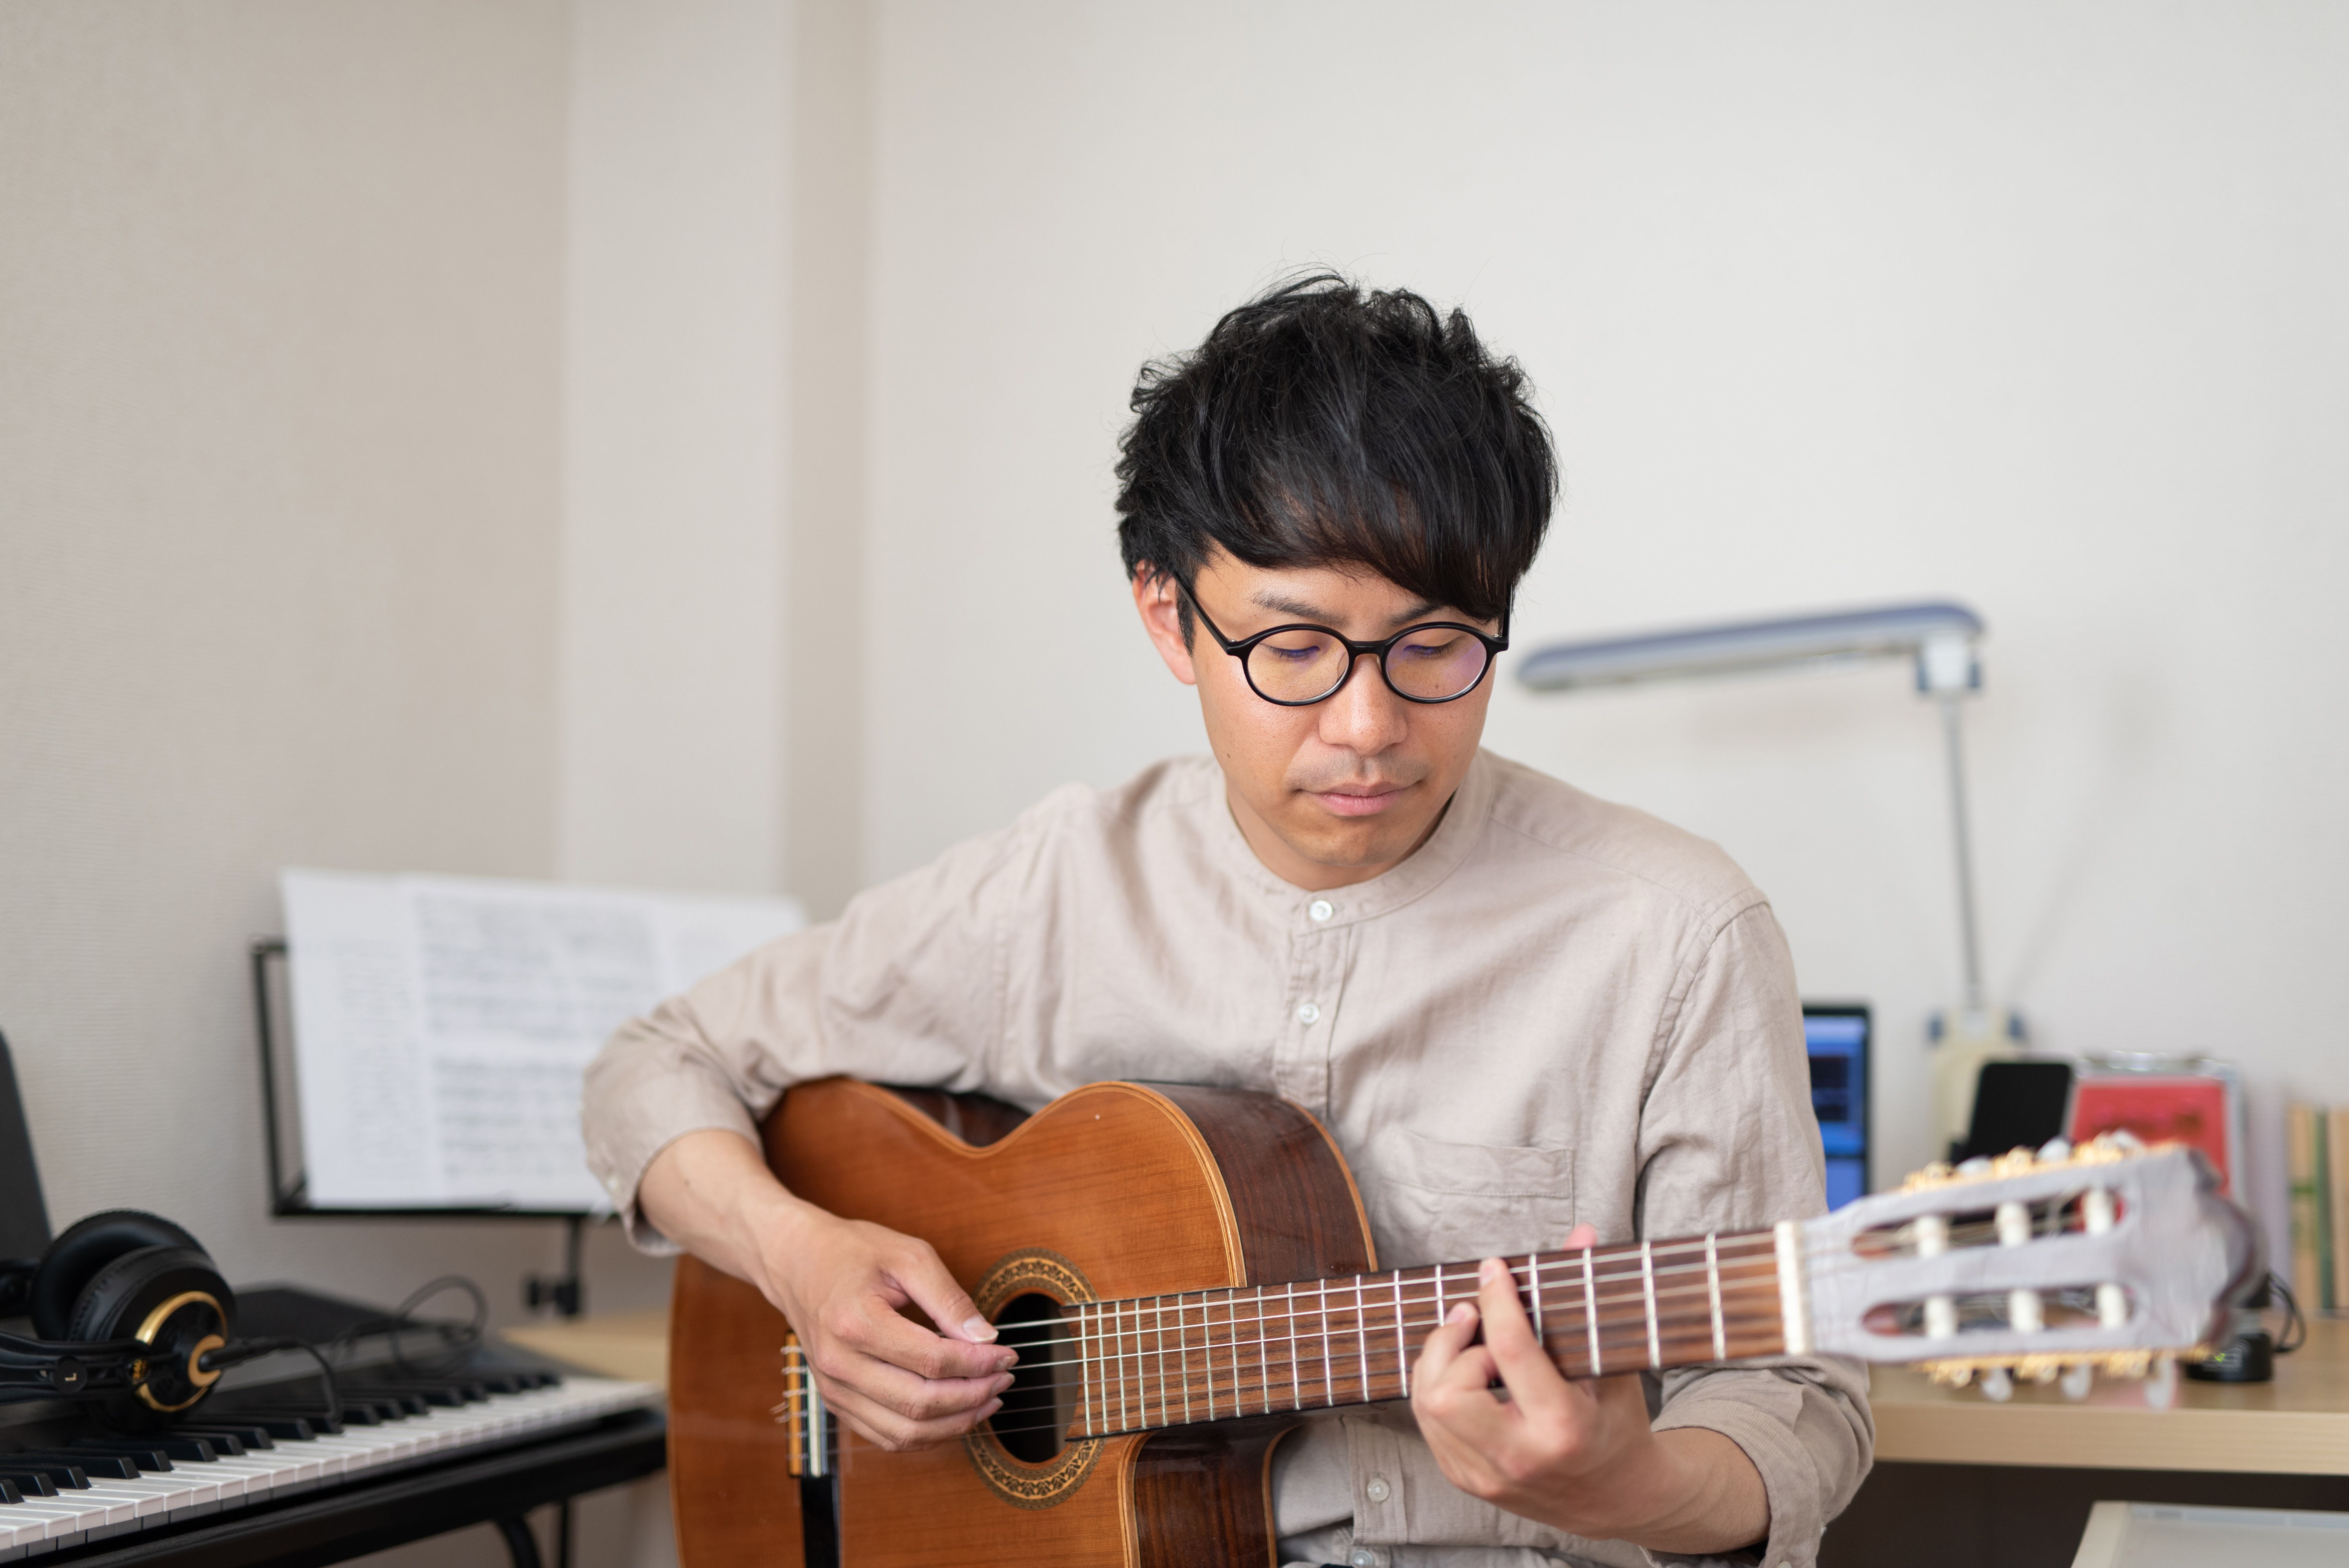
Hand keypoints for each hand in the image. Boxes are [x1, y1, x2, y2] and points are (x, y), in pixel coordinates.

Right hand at [756, 1202, 1018, 1451]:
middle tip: (1004, 1379)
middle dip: (973, 1396)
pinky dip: (925, 1436)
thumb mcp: (908, 1256)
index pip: (932, 1360)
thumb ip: (949, 1298)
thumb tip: (987, 1339)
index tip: (1008, 1354)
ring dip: (954, 1424)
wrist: (795, 1262)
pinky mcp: (835, 1401)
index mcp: (856, 1323)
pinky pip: (885, 1437)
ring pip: (904, 1432)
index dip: (978, 1363)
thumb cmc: (853, 1253)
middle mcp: (840, 1364)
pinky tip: (954, 1415)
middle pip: (920, 1403)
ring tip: (987, 1401)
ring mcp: (833, 1388)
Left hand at [1410, 1225, 1767, 1551]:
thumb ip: (1589, 1299)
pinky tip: (1464, 1372)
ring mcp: (1487, 1477)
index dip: (1497, 1300)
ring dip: (1440, 1361)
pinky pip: (1427, 1423)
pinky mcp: (1467, 1481)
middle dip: (1453, 1343)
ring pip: (1428, 1405)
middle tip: (1475, 1320)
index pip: (1511, 1352)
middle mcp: (1519, 1459)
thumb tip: (1580, 1233)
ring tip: (1470, 1342)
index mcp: (1562, 1428)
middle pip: (1448, 1391)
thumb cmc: (1617, 1424)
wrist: (1619, 1499)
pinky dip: (1437, 1387)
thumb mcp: (1612, 1365)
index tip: (1494, 1269)